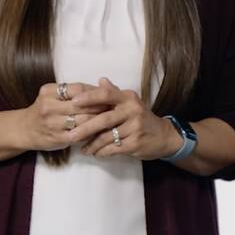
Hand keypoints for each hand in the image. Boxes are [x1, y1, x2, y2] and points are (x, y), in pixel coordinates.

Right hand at [17, 80, 114, 152]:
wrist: (24, 129)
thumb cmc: (45, 110)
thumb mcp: (54, 95)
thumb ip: (77, 91)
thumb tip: (106, 85)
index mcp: (49, 91)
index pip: (79, 89)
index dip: (96, 92)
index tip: (109, 95)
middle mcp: (48, 106)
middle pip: (83, 105)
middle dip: (101, 106)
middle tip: (116, 107)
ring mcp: (52, 123)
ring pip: (83, 120)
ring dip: (99, 120)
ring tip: (112, 119)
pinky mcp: (57, 138)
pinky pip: (80, 135)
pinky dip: (92, 133)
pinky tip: (101, 131)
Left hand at [64, 77, 181, 160]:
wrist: (164, 136)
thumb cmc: (141, 119)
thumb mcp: (130, 103)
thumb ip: (114, 93)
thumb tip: (101, 80)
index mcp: (128, 98)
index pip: (106, 94)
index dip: (89, 97)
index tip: (74, 102)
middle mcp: (133, 110)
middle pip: (103, 119)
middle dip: (85, 128)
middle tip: (70, 135)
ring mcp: (135, 127)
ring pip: (107, 136)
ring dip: (92, 144)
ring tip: (83, 149)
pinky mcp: (136, 143)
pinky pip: (114, 148)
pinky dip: (102, 152)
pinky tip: (96, 153)